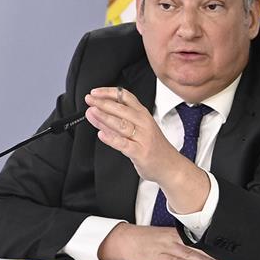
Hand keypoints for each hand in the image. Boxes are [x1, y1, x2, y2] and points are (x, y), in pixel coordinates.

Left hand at [84, 87, 208, 214]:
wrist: (170, 166)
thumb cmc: (153, 146)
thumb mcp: (137, 129)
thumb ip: (116, 121)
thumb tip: (94, 112)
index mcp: (142, 114)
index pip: (125, 97)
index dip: (109, 92)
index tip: (95, 92)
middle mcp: (144, 123)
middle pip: (121, 109)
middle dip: (102, 103)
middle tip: (89, 100)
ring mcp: (143, 137)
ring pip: (122, 124)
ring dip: (105, 117)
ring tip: (91, 112)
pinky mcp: (141, 152)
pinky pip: (124, 144)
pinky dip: (112, 138)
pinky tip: (101, 134)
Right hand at [98, 223, 219, 259]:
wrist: (123, 240)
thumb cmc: (144, 239)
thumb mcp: (163, 235)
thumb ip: (179, 241)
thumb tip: (198, 249)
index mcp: (173, 233)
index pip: (195, 239)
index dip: (209, 245)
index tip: (222, 249)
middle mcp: (170, 239)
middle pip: (193, 246)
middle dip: (209, 253)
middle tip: (223, 258)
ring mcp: (163, 249)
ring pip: (185, 253)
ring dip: (200, 259)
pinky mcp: (156, 258)